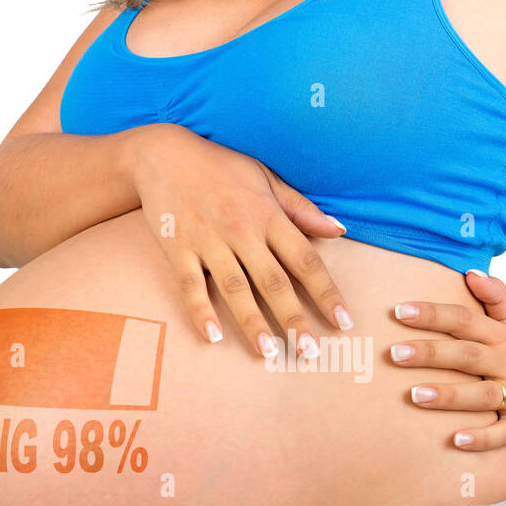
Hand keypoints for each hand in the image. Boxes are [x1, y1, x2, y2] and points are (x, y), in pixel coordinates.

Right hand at [131, 123, 353, 357]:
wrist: (162, 154)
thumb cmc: (220, 168)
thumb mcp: (266, 179)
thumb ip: (301, 209)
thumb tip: (339, 230)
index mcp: (267, 215)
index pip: (305, 260)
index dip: (326, 293)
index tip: (343, 322)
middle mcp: (241, 230)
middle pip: (273, 281)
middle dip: (294, 318)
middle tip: (310, 352)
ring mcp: (208, 241)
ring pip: (235, 288)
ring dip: (252, 321)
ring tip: (267, 352)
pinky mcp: (178, 249)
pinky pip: (190, 285)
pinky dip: (200, 311)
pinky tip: (212, 336)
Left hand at [388, 271, 505, 452]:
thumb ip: (495, 297)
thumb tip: (471, 270)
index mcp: (502, 336)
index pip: (465, 320)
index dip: (434, 314)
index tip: (399, 311)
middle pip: (467, 355)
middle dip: (431, 353)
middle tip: (395, 353)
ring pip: (481, 395)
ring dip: (449, 396)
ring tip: (415, 396)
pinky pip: (502, 433)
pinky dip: (481, 438)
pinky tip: (455, 441)